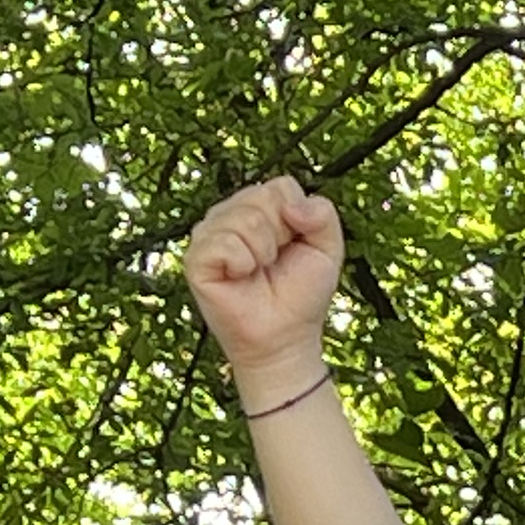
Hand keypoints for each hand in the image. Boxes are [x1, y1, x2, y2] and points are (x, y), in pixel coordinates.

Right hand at [183, 176, 343, 405]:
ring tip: (258, 271)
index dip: (296, 219)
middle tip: (274, 263)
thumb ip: (323, 214)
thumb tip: (293, 204)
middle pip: (262, 196)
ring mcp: (210, 234)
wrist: (284, 338)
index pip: (281, 186)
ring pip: (244, 218)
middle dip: (280, 235)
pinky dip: (242, 263)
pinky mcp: (196, 258)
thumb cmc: (301, 296)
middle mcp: (231, 215)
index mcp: (260, 208)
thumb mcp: (328, 249)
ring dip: (262, 252)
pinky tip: (240, 277)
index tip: (293, 247)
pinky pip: (223, 242)